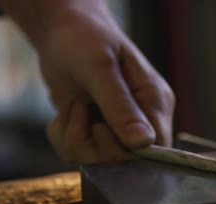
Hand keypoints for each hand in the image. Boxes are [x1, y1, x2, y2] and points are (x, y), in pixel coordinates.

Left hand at [0, 0, 174, 163]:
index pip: (156, 148)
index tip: (99, 129)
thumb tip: (143, 143)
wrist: (58, 30)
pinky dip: (65, 137)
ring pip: (99, 161)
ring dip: (75, 139)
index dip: (128, 152)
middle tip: (78, 112)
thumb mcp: (100, 68)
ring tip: (71, 107)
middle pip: (126, 160)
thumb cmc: (84, 37)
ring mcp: (117, 127)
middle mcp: (141, 119)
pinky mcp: (95, 132)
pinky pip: (80, 154)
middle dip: (93, 144)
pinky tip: (65, 114)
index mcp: (155, 101)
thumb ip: (120, 106)